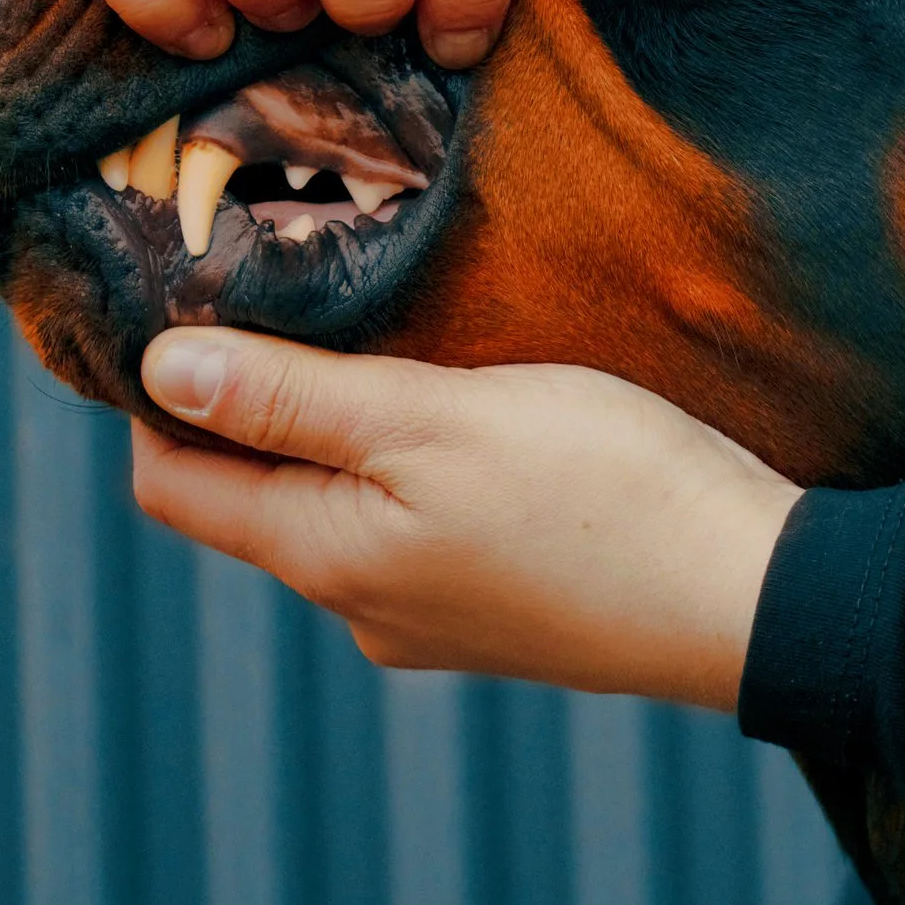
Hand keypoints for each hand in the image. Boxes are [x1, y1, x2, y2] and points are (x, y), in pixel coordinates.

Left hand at [129, 328, 804, 710]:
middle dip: (252, 400)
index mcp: (324, 555)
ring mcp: (430, 617)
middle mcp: (358, 605)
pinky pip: (411, 528)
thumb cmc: (599, 491)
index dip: (154, 393)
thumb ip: (293, 399)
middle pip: (252, 494)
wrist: (750, 593)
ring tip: (389, 339)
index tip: (181, 300)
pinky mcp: (497, 608)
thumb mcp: (432, 419)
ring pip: (338, 507)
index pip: (172, 483)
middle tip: (288, 288)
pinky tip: (470, 412)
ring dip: (339, 429)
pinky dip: (409, 465)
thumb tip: (159, 370)